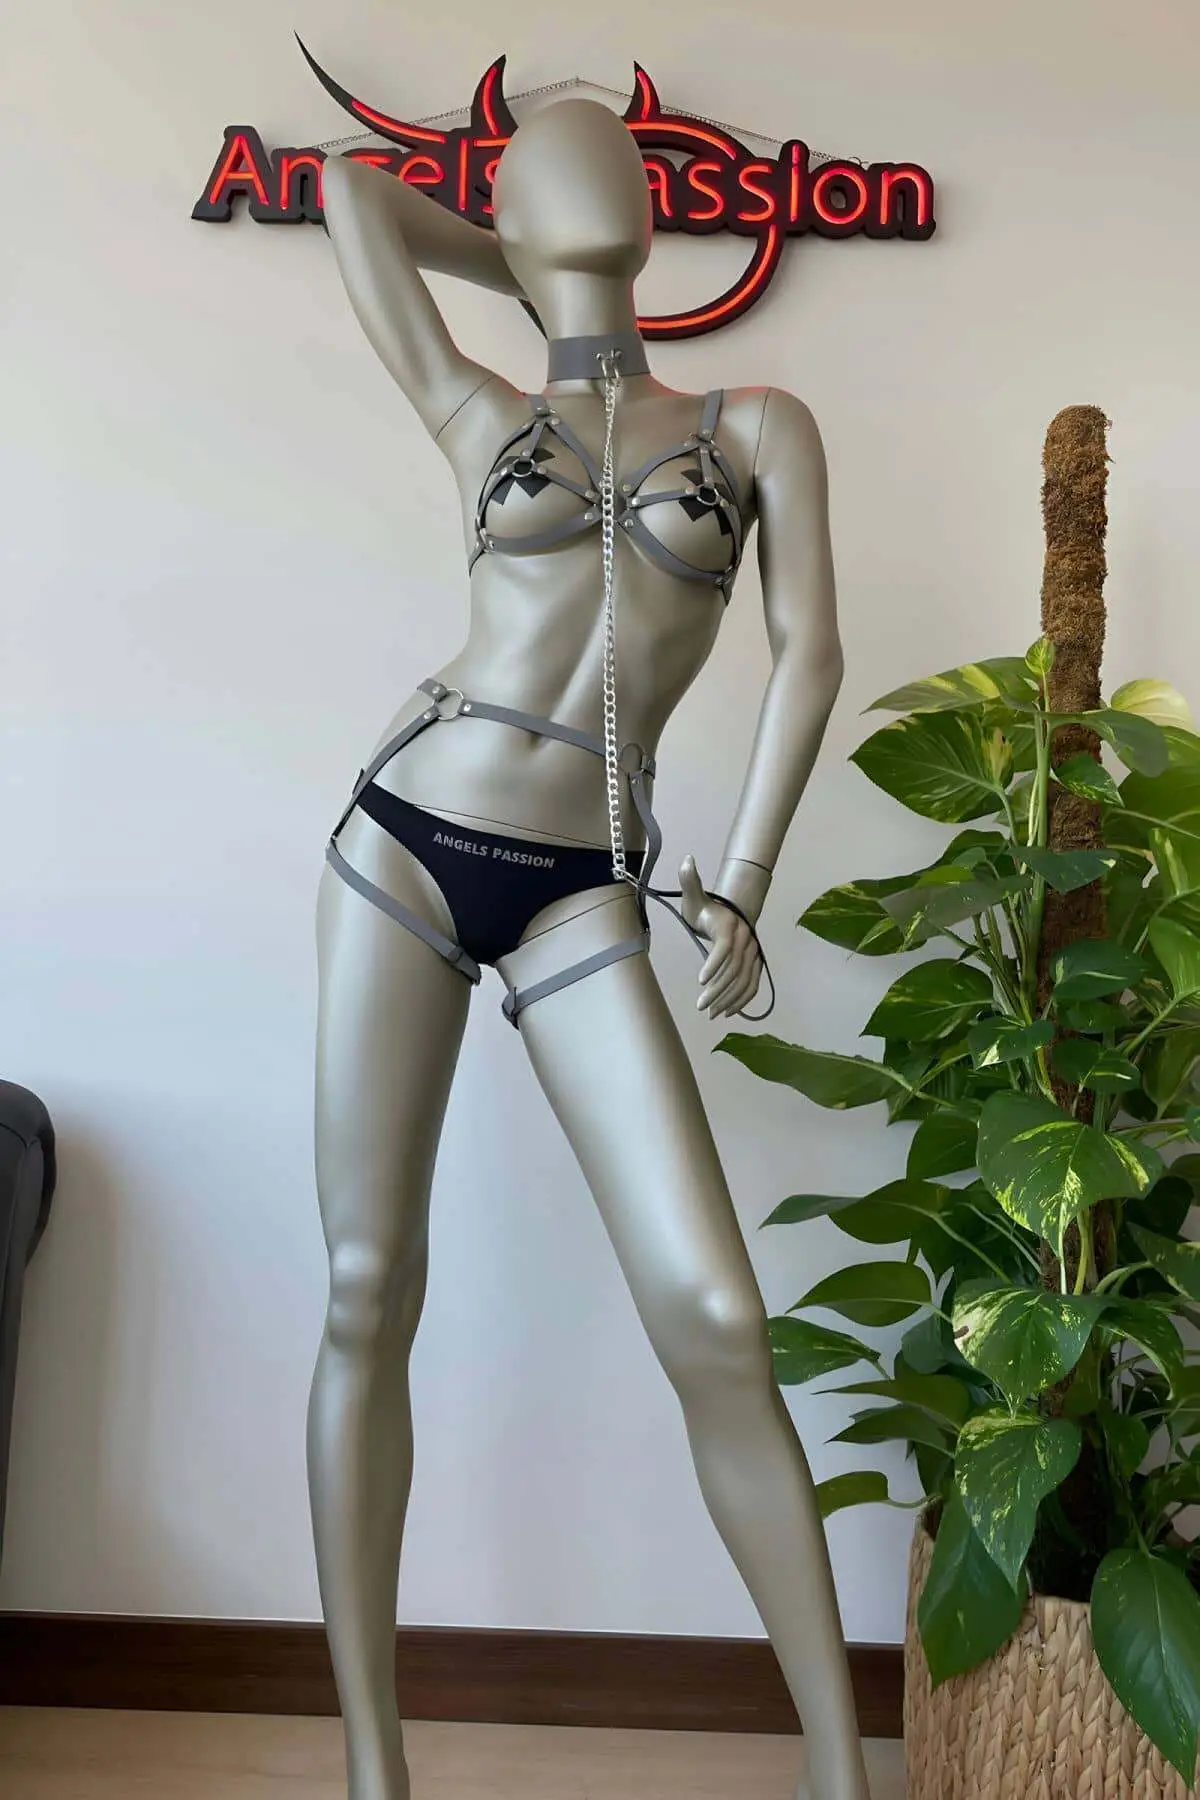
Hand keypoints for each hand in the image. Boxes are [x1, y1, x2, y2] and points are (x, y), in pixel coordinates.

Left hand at [678, 855, 763, 1019]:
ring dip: (729, 999)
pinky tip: (728, 1012)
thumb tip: (686, 859)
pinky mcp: (755, 963)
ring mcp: (753, 953)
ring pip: (745, 980)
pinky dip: (743, 999)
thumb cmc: (706, 907)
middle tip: (700, 1005)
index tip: (700, 980)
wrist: (730, 911)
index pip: (724, 947)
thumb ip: (690, 880)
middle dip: (718, 989)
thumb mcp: (694, 896)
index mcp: (729, 926)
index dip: (714, 964)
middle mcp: (746, 940)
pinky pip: (753, 984)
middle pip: (734, 969)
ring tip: (711, 1012)